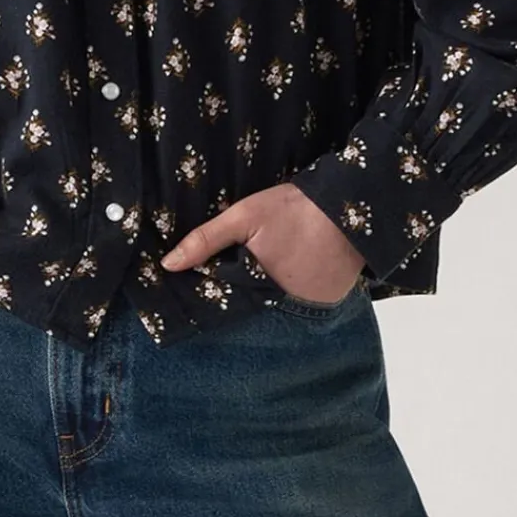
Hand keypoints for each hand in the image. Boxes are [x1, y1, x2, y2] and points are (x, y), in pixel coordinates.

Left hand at [160, 181, 365, 304]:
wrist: (348, 205)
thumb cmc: (292, 210)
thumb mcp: (243, 217)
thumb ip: (205, 240)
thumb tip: (167, 265)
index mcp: (258, 290)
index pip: (227, 305)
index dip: (217, 295)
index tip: (205, 289)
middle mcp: (285, 309)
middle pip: (252, 312)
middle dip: (241, 301)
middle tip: (235, 283)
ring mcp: (311, 310)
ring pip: (278, 312)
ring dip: (268, 302)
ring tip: (264, 281)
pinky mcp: (329, 303)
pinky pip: (303, 307)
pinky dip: (294, 299)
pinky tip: (290, 278)